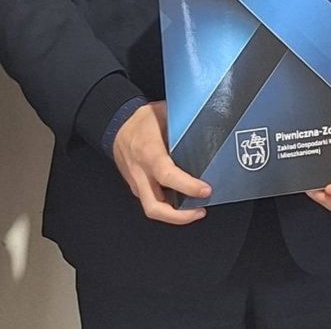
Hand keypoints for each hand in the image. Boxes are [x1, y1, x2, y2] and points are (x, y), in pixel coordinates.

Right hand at [112, 101, 211, 224]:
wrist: (118, 127)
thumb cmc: (143, 120)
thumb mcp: (165, 114)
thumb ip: (184, 123)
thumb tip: (212, 124)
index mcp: (148, 151)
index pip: (166, 175)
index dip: (187, 186)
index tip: (205, 190)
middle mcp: (140, 172)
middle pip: (154, 206)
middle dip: (179, 216)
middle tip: (200, 211)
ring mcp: (137, 183)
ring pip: (152, 208)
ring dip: (175, 215)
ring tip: (196, 210)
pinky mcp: (137, 188)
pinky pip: (152, 202)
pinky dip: (169, 207)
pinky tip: (184, 202)